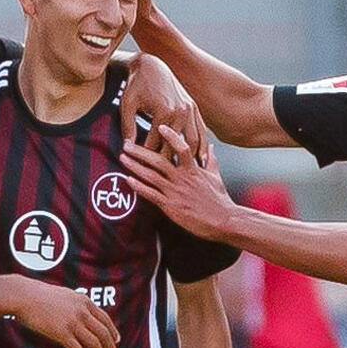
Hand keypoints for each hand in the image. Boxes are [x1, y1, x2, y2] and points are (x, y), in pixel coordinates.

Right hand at [13, 281, 120, 347]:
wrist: (24, 296)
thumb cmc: (40, 295)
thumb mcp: (65, 295)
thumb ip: (76, 304)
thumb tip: (82, 315)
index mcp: (84, 301)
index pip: (105, 318)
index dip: (112, 331)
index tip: (117, 340)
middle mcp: (82, 311)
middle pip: (103, 332)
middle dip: (110, 346)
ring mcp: (73, 322)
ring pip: (94, 343)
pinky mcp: (61, 333)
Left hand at [119, 53, 208, 163]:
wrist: (153, 64)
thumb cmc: (137, 83)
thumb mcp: (128, 104)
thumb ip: (128, 126)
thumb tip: (127, 146)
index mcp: (165, 113)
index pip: (156, 144)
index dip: (147, 158)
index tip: (144, 171)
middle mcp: (181, 113)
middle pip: (175, 146)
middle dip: (169, 162)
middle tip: (167, 178)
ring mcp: (190, 110)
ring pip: (192, 141)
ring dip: (190, 157)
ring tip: (190, 173)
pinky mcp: (194, 107)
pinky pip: (200, 130)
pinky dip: (200, 145)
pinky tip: (200, 157)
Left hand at [120, 125, 233, 240]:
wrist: (223, 221)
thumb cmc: (219, 200)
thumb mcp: (215, 177)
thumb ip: (211, 161)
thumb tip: (211, 147)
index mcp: (193, 170)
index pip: (182, 147)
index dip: (171, 136)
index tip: (160, 126)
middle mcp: (182, 178)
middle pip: (159, 160)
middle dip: (141, 151)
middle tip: (127, 144)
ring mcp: (175, 192)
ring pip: (151, 176)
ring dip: (135, 166)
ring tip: (123, 158)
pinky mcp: (171, 206)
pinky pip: (151, 194)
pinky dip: (139, 187)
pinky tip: (128, 180)